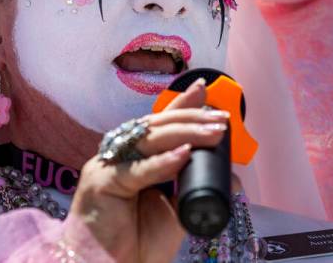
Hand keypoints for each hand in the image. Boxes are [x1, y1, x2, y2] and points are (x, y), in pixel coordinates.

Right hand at [65, 78, 229, 262]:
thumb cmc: (138, 242)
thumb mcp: (176, 210)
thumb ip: (194, 187)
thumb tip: (231, 173)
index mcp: (134, 156)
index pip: (160, 123)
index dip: (182, 105)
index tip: (205, 90)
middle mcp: (119, 154)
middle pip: (156, 126)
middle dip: (191, 118)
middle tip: (221, 121)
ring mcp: (107, 165)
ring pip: (148, 139)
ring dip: (184, 133)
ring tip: (212, 134)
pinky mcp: (101, 182)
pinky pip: (135, 169)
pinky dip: (161, 162)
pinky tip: (183, 154)